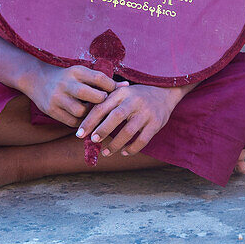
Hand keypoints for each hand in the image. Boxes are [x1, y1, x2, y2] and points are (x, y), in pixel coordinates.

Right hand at [24, 64, 119, 126]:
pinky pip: (72, 122)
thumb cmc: (68, 78)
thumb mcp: (82, 74)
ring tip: (96, 113)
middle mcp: (66, 84)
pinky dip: (81, 122)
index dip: (112, 86)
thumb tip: (127, 86)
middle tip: (107, 104)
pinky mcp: (51, 110)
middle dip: (102, 101)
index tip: (117, 92)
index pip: (99, 78)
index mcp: (76, 71)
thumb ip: (103, 80)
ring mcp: (57, 98)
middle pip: (91, 95)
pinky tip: (86, 119)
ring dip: (91, 114)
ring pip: (81, 111)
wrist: (36, 80)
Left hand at [76, 82, 197, 157]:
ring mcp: (146, 112)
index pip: (102, 107)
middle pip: (116, 116)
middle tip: (93, 141)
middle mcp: (134, 101)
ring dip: (116, 144)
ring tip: (106, 152)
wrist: (165, 91)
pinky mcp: (156, 123)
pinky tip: (124, 152)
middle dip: (102, 130)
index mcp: (122, 93)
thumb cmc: (136, 96)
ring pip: (129, 131)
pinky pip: (143, 139)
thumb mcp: (121, 93)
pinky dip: (132, 148)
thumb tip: (86, 125)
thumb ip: (107, 104)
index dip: (89, 121)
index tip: (79, 134)